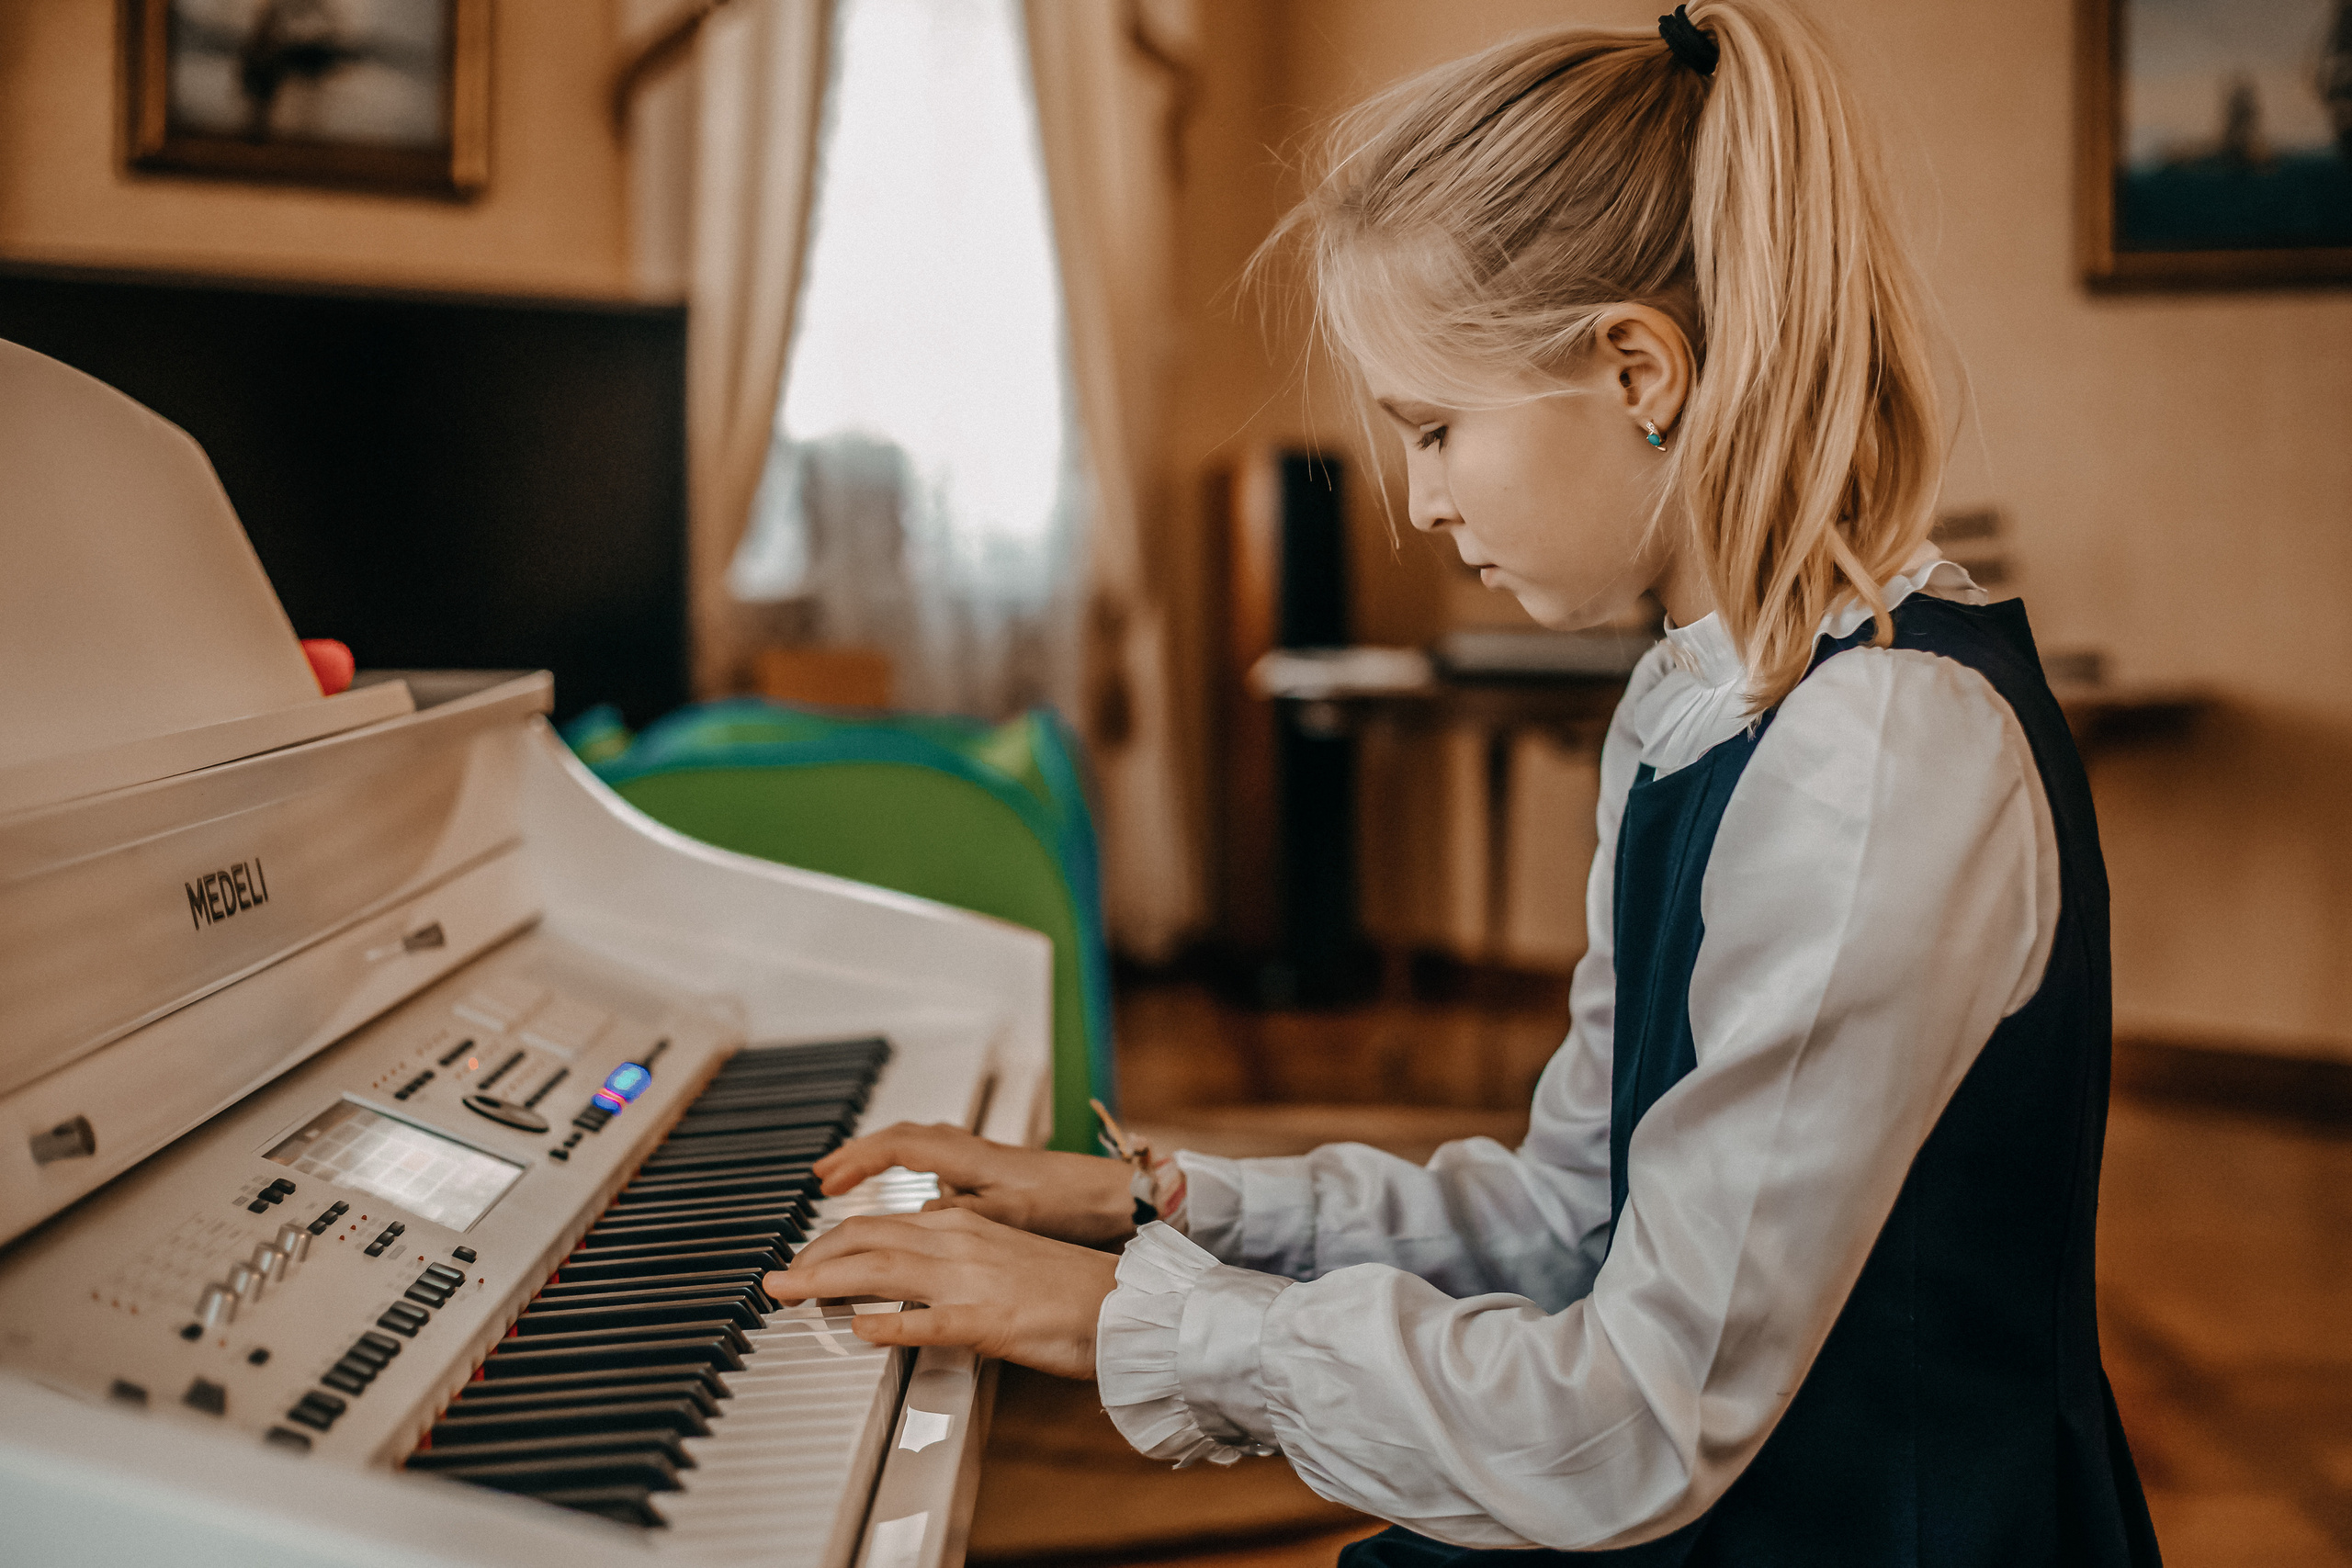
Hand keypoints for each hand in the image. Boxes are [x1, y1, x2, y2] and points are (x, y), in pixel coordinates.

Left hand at [765, 1208, 1118, 1378]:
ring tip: (790, 1296)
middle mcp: (959, 1241)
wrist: (1122, 1301)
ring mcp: (972, 1280)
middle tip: (776, 1284)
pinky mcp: (989, 1320)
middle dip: (811, 1260)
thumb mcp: (1000, 1260)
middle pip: (866, 1239)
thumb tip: (913, 1279)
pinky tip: (860, 1331)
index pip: (877, 1225)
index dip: (829, 1244)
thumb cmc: (1067, 1289)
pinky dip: (888, 1324)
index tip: (801, 1265)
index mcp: (962, 1225)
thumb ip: (954, 1262)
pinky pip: (929, 1320)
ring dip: (826, 1282)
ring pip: (882, 1269)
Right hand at [814, 1122, 1137, 1245]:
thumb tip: (918, 1219)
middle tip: (824, 1176)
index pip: (898, 1146)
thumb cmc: (1069, 1205)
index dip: (858, 1161)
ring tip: (851, 1183)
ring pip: (919, 1148)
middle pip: (900, 1140)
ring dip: (882, 1160)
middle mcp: (971, 1151)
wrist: (1114, 1198)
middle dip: (858, 1155)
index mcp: (969, 1157)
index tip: (828, 1181)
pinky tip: (909, 1201)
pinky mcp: (994, 1176)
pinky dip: (911, 1172)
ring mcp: (982, 1161)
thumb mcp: (1009, 1218)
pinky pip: (939, 1163)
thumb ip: (960, 1218)